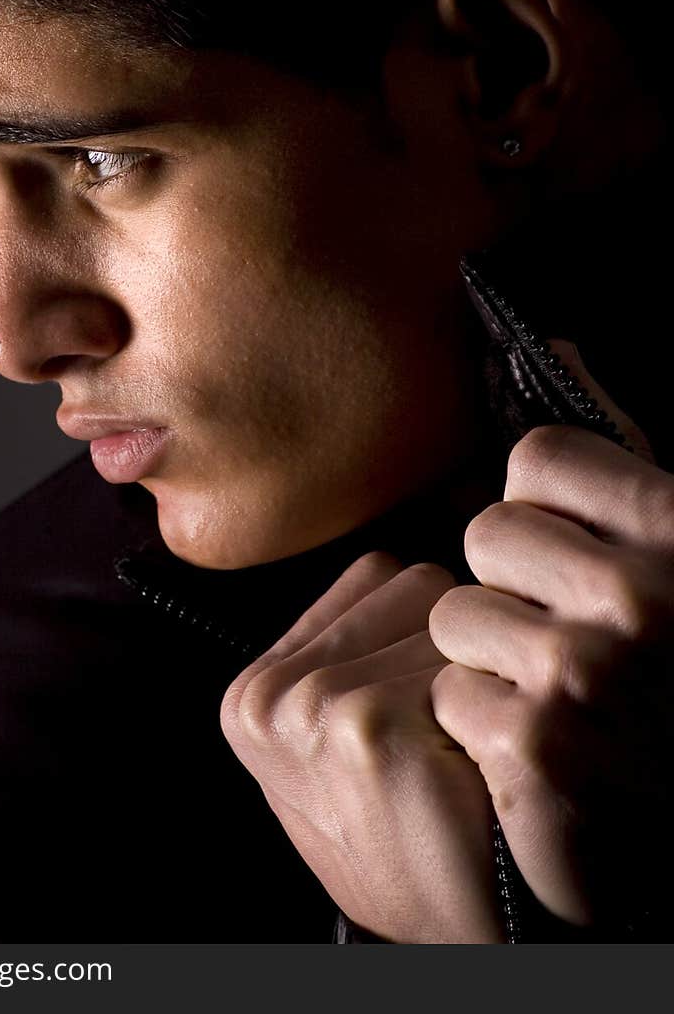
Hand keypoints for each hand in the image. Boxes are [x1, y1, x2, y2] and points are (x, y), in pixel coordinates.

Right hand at [220, 552, 506, 942]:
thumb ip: (344, 651)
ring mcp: (314, 708)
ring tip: (460, 746)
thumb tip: (404, 570)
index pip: (375, 573)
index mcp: (250, 694)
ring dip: (471, 674)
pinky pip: (467, 664)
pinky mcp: (371, 726)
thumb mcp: (340, 747)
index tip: (424, 704)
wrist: (454, 934)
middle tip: (449, 731)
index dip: (424, 632)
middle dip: (448, 647)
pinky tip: (476, 766)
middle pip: (414, 586)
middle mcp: (270, 696)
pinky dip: (492, 707)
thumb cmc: (412, 835)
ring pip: (443, 619)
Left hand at [429, 342, 673, 926]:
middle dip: (515, 582)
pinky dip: (483, 723)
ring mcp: (589, 671)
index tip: (576, 549)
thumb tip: (554, 345)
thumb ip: (625, 451)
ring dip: (490, 653)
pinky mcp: (545, 749)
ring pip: (455, 614)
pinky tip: (541, 745)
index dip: (549, 506)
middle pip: (488, 533)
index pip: (539, 457)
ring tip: (553, 688)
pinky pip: (452, 694)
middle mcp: (641, 591)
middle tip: (566, 629)